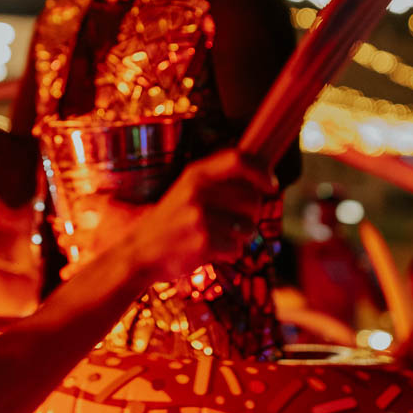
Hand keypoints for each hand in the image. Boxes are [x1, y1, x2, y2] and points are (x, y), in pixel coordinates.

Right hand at [129, 149, 276, 282]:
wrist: (140, 251)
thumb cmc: (173, 220)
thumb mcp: (188, 189)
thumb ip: (219, 179)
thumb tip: (263, 179)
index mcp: (195, 173)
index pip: (238, 159)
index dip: (261, 171)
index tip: (271, 185)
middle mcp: (198, 190)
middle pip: (252, 199)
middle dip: (251, 215)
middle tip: (232, 223)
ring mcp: (199, 217)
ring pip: (248, 227)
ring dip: (240, 237)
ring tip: (217, 237)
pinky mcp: (203, 242)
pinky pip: (237, 248)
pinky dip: (229, 253)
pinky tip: (210, 250)